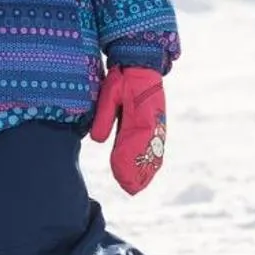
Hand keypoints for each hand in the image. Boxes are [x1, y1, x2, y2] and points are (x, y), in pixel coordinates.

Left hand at [90, 66, 166, 194]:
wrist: (142, 65)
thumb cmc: (123, 79)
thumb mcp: (110, 93)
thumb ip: (104, 117)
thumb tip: (97, 140)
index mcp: (141, 116)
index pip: (133, 145)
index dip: (125, 162)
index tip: (118, 174)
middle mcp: (152, 125)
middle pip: (147, 155)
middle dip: (136, 173)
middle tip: (127, 189)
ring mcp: (157, 127)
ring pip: (154, 155)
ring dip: (146, 172)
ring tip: (136, 187)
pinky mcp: (157, 127)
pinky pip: (157, 150)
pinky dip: (152, 164)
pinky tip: (146, 174)